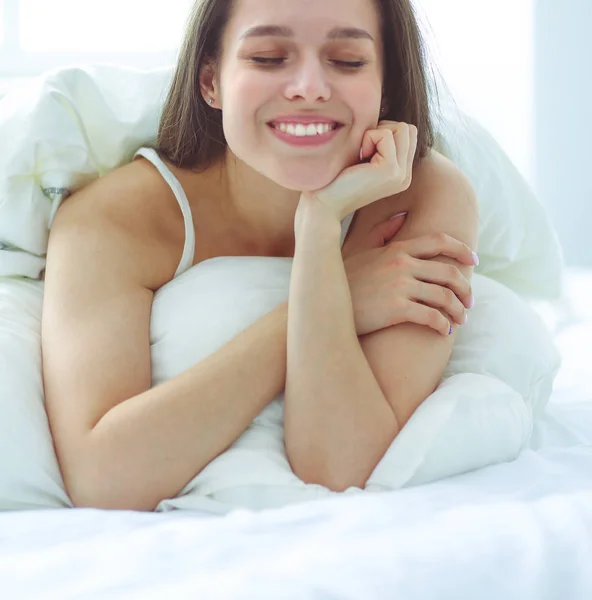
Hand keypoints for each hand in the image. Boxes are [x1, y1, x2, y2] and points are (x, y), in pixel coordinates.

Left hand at [304, 121, 417, 221]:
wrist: (324, 203)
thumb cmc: (337, 178)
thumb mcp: (364, 158)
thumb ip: (381, 143)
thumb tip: (385, 117)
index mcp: (401, 173)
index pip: (408, 134)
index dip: (384, 133)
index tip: (364, 150)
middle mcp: (405, 176)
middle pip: (408, 129)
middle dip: (383, 131)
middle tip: (363, 151)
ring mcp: (400, 174)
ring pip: (402, 128)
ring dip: (376, 134)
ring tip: (361, 155)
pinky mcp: (390, 170)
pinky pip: (385, 134)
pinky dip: (368, 138)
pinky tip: (358, 158)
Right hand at [344, 216, 476, 335]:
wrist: (323, 306)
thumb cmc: (342, 280)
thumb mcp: (359, 249)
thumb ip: (382, 231)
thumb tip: (403, 214)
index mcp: (396, 249)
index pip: (439, 242)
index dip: (462, 250)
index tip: (473, 260)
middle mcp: (402, 264)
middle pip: (449, 272)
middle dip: (466, 288)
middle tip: (469, 302)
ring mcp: (400, 287)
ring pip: (445, 297)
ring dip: (458, 310)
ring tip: (460, 320)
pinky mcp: (396, 310)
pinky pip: (432, 317)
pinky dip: (443, 325)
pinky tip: (443, 331)